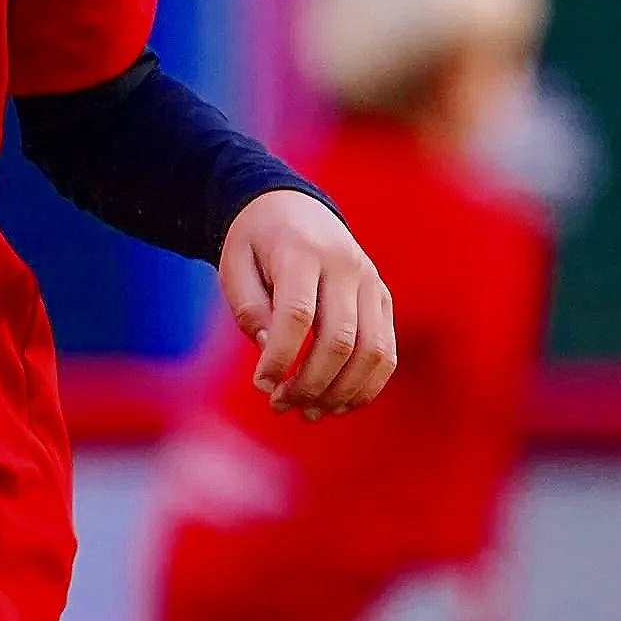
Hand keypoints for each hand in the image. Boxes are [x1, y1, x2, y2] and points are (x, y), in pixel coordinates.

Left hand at [218, 190, 397, 418]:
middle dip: (309, 384)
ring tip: (307, 412)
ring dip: (340, 393)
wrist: (293, 207)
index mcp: (303, 252)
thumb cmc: (256, 244)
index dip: (281, 358)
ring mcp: (371, 283)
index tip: (261, 385)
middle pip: (339, 339)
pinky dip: (365, 386)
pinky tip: (335, 404)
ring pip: (372, 351)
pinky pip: (386, 353)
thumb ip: (250, 309)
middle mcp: (346, 266)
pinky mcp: (382, 299)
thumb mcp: (234, 266)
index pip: (299, 314)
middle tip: (279, 405)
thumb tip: (273, 352)